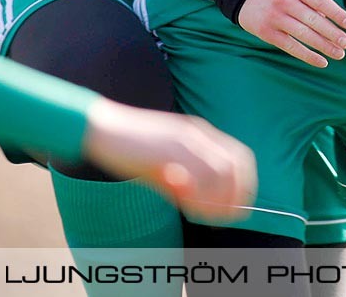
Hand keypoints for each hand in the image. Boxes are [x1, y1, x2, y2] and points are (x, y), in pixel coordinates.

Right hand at [83, 101, 257, 224]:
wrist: (102, 129)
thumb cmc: (130, 150)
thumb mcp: (163, 167)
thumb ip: (184, 184)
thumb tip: (202, 208)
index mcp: (200, 134)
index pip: (239, 157)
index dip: (243, 184)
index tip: (235, 208)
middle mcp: (198, 134)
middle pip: (238, 164)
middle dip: (237, 194)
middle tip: (226, 216)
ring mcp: (187, 140)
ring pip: (222, 173)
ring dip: (217, 199)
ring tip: (202, 215)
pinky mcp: (171, 149)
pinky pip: (199, 176)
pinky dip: (200, 197)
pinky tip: (187, 207)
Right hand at [237, 0, 345, 66]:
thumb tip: (332, 17)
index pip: (320, 1)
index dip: (337, 14)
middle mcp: (284, 1)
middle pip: (313, 20)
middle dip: (332, 34)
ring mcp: (275, 17)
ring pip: (303, 35)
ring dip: (324, 46)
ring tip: (339, 54)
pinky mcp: (267, 33)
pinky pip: (290, 47)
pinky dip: (308, 56)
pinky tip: (322, 61)